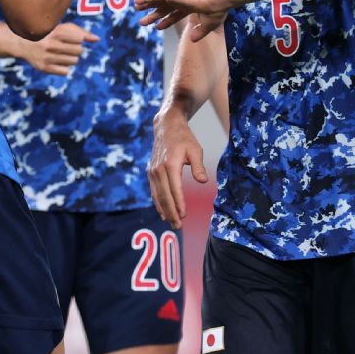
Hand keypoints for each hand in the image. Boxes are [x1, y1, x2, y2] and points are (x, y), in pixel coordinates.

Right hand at [19, 22, 98, 74]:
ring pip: (74, 62)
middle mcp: (51, 45)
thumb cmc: (49, 34)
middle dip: (77, 49)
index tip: (71, 39)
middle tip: (67, 47)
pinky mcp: (44, 68)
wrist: (23, 44)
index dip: (78, 40)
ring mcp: (47, 57)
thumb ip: (81, 32)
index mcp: (56, 32)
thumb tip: (97, 39)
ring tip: (63, 54)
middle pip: (79, 51)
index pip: (80, 39)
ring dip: (72, 58)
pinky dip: (65, 67)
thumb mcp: (62, 28)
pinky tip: (58, 62)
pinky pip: (66, 72)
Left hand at [135, 0, 228, 39]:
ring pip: (158, 1)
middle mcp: (183, 0)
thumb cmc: (216, 11)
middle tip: (144, 21)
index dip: (166, 21)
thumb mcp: (208, 25)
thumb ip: (199, 32)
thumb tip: (192, 39)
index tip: (158, 26)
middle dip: (154, 15)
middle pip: (164, 8)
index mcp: (191, 6)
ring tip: (136, 8)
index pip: (175, 14)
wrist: (216, 0)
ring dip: (147, 4)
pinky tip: (137, 1)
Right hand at [147, 109, 208, 227]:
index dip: (179, 204)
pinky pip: (154, 191)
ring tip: (172, 223)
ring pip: (158, 196)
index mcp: (170, 165)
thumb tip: (203, 181)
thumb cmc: (184, 138)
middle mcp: (158, 170)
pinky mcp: (150, 172)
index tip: (184, 216)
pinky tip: (163, 212)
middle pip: (165, 196)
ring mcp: (153, 171)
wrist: (166, 127)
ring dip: (164, 211)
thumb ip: (198, 167)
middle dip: (171, 212)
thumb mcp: (195, 150)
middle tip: (178, 226)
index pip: (175, 189)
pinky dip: (158, 203)